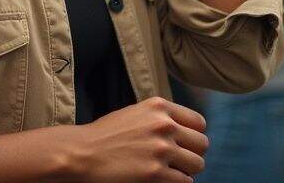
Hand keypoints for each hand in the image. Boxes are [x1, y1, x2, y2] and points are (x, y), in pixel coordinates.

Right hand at [68, 97, 208, 181]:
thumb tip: (185, 132)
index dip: (193, 137)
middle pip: (202, 144)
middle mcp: (163, 125)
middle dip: (192, 155)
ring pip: (197, 165)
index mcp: (159, 107)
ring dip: (185, 171)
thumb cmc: (106, 136)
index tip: (183, 145)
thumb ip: (160, 118)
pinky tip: (161, 180)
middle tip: (176, 162)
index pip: (199, 123)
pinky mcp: (155, 173)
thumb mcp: (135, 114)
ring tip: (168, 172)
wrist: (81, 153)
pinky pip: (185, 182)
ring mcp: (161, 149)